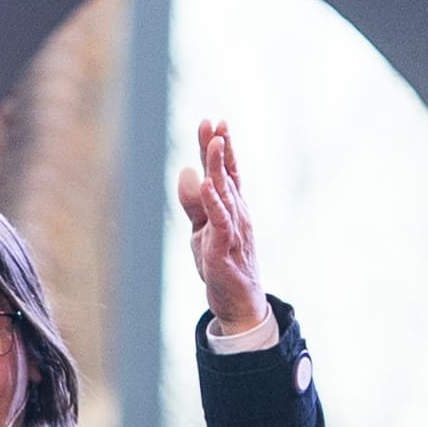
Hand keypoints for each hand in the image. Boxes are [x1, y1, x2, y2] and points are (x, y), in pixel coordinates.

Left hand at [176, 116, 268, 338]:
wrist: (239, 304)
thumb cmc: (222, 263)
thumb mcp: (202, 229)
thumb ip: (194, 203)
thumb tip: (188, 172)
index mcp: (232, 207)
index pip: (227, 172)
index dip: (220, 147)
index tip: (213, 122)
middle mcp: (237, 214)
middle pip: (227, 176)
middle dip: (219, 148)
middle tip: (213, 122)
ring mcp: (233, 230)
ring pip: (225, 194)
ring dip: (218, 168)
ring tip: (213, 143)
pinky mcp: (225, 249)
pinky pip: (220, 222)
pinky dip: (214, 203)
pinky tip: (208, 185)